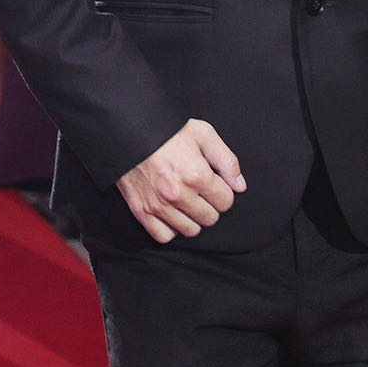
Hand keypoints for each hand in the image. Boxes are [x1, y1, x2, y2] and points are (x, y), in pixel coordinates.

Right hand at [117, 119, 244, 243]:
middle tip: (200, 191)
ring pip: (190, 230)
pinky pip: (164, 236)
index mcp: (197, 175)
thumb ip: (226, 160)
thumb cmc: (166, 130)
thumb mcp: (202, 133)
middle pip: (210, 219)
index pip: (226, 202)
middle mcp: (179, 194)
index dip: (223, 191)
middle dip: (209, 205)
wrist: (128, 130)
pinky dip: (170, 228)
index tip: (214, 183)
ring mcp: (158, 205)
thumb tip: (240, 186)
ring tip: (186, 202)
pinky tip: (172, 213)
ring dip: (192, 218)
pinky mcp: (141, 210)